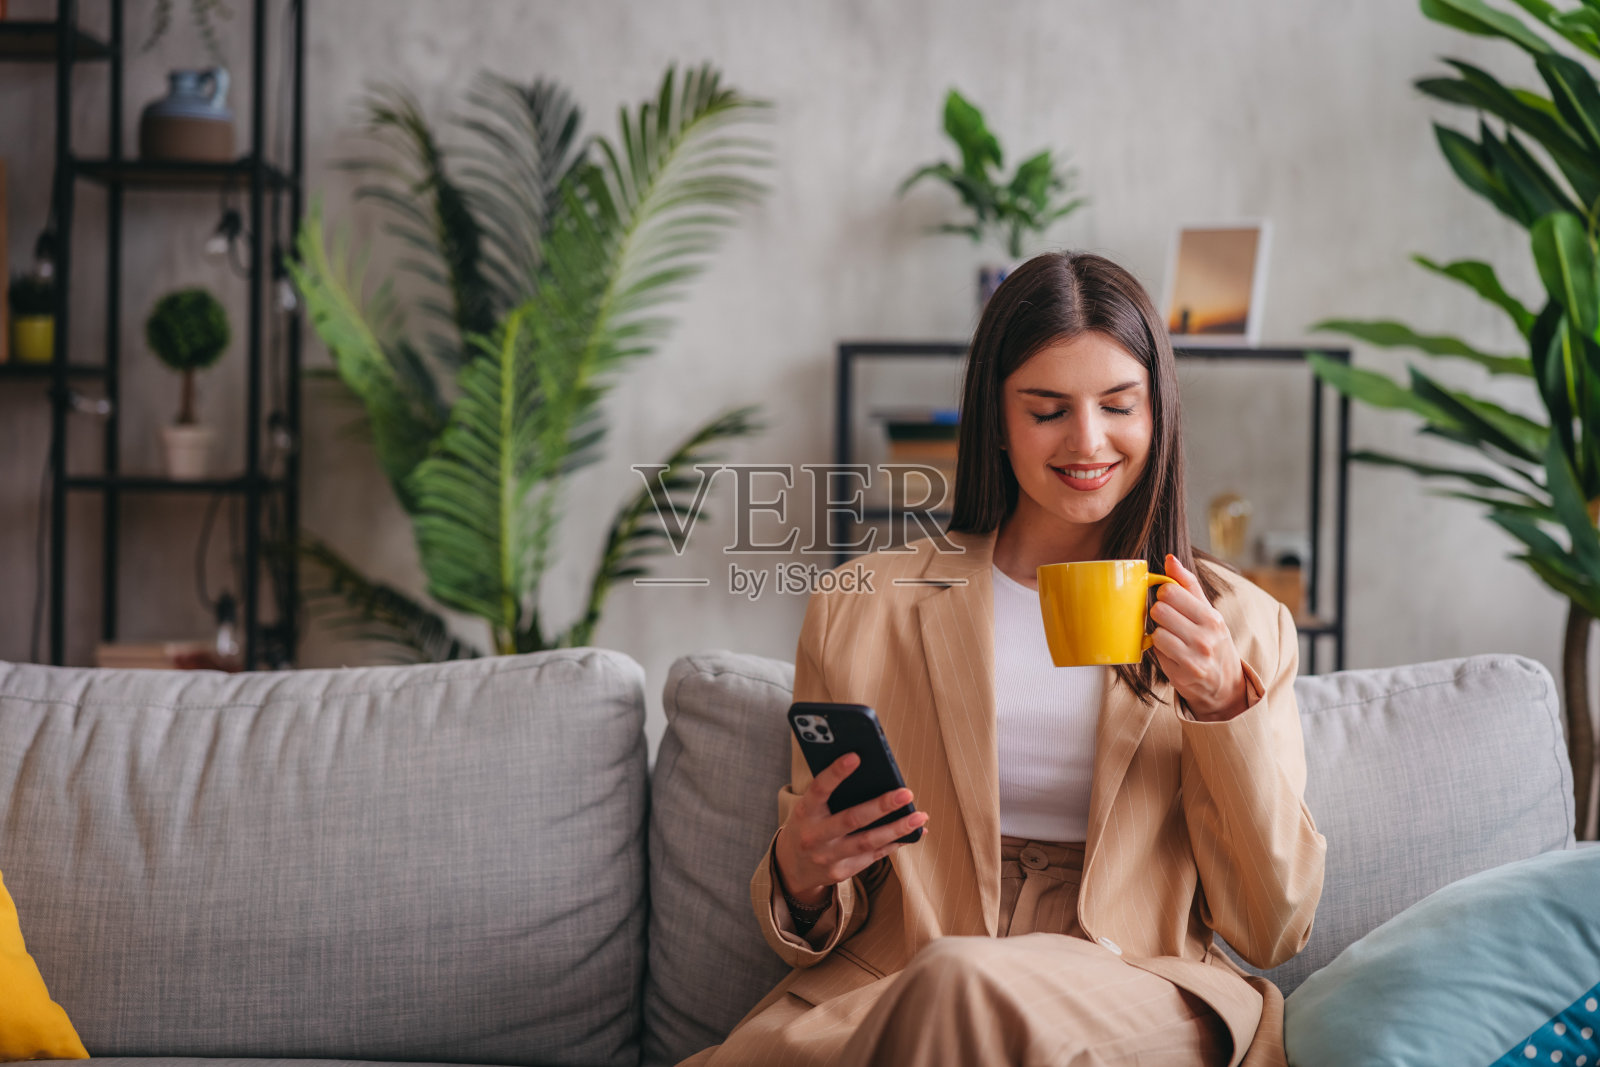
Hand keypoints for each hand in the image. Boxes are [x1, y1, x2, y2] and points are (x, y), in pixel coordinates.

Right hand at [773, 752, 928, 905]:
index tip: (856, 756)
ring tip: (920, 816)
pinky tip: (913, 833)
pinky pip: (873, 856)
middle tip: (905, 793)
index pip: (819, 789)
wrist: (791, 867)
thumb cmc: (808, 825)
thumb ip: (830, 793)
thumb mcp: (809, 807)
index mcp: (804, 812)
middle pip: (851, 819)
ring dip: (897, 829)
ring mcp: (828, 857)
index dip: (836, 773)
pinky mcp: (841, 872)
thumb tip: (871, 774)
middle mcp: (814, 836)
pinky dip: (895, 843)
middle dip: (881, 806)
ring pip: (868, 842)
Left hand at [1148, 554, 1248, 720]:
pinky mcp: (1184, 674)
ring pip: (1157, 632)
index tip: (1169, 601)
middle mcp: (1206, 636)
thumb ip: (1187, 585)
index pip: (1171, 590)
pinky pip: (1157, 652)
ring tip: (1172, 639)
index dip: (1163, 594)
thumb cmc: (1212, 640)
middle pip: (1159, 610)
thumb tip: (1169, 558)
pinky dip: (1160, 651)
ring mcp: (1196, 657)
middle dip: (1159, 614)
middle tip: (1169, 622)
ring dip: (1159, 634)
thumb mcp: (1207, 611)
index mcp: (1212, 617)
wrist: (1225, 683)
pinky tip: (1171, 653)